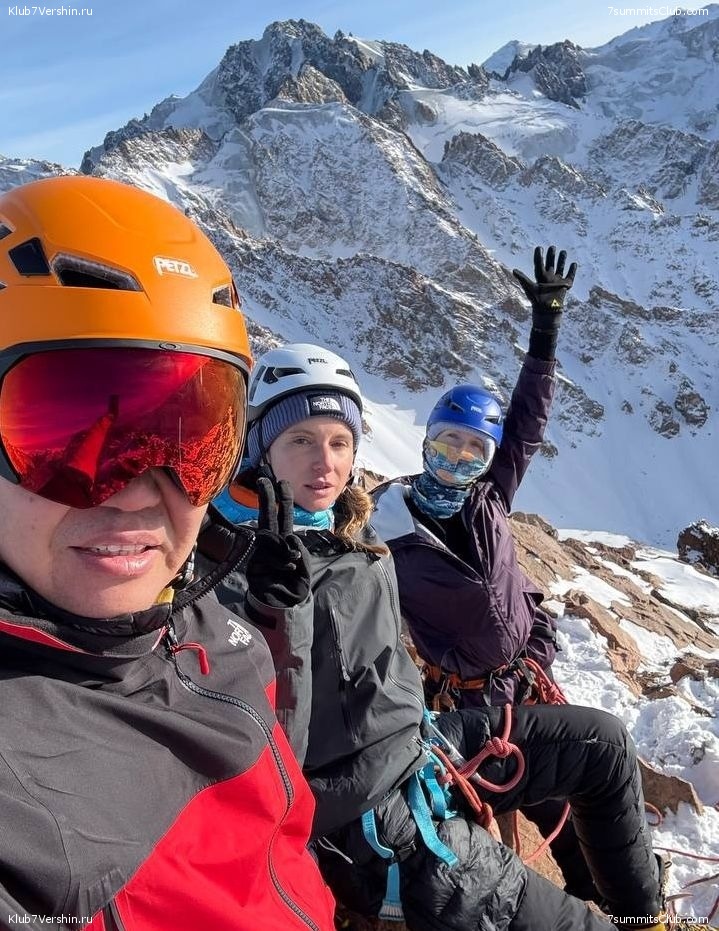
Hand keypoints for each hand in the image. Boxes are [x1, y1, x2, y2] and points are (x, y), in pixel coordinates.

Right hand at [245, 478, 310, 608]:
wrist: (284, 606)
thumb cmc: (295, 584)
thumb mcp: (304, 565)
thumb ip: (298, 550)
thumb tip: (289, 538)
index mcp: (284, 540)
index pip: (283, 515)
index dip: (282, 499)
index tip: (281, 482)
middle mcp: (271, 544)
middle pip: (268, 517)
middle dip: (267, 499)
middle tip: (265, 480)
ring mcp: (261, 554)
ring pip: (270, 541)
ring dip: (283, 550)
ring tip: (294, 562)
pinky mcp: (255, 567)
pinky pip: (270, 559)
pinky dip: (282, 564)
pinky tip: (290, 571)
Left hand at [512, 245, 576, 332]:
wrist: (547, 310)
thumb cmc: (536, 300)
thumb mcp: (529, 287)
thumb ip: (522, 278)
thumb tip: (514, 270)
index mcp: (540, 277)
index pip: (539, 264)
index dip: (539, 256)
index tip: (539, 247)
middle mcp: (549, 278)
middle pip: (550, 264)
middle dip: (551, 256)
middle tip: (552, 247)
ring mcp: (557, 281)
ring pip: (560, 268)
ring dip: (562, 260)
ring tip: (563, 251)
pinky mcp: (565, 285)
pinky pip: (570, 276)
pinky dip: (572, 270)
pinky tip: (573, 263)